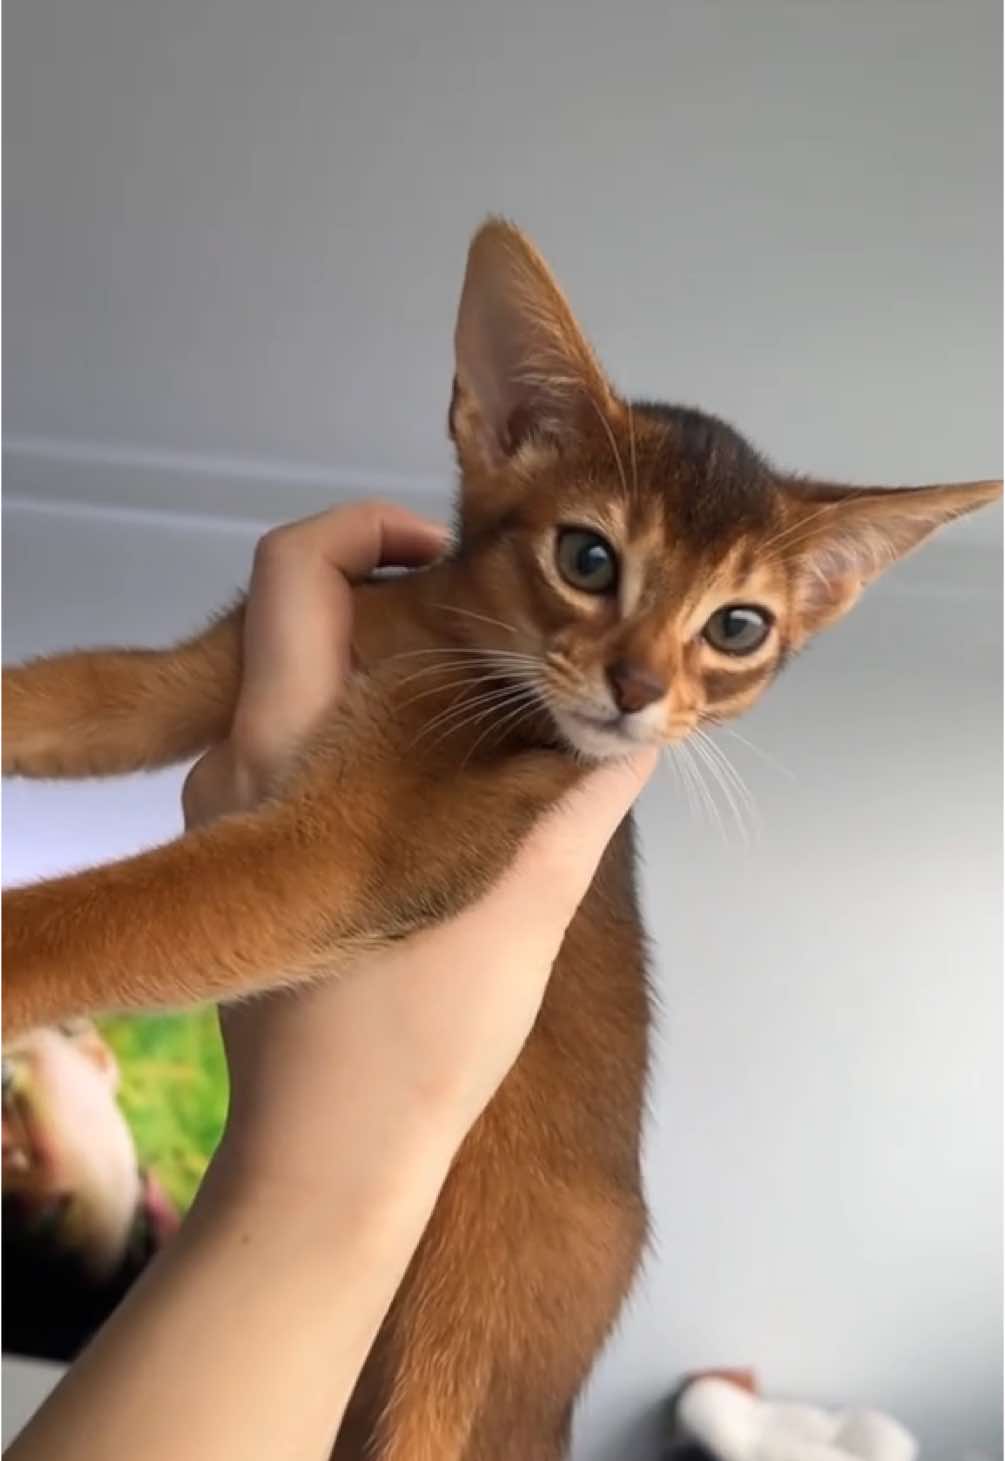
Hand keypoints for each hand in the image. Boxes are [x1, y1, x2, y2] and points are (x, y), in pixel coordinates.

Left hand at [181, 500, 654, 1198]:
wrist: (332, 1156)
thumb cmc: (418, 1040)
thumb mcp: (524, 897)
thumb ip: (579, 793)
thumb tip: (639, 721)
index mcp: (289, 751)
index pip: (294, 568)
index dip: (368, 525)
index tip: (451, 558)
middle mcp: (239, 767)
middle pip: (302, 618)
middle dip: (401, 606)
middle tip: (493, 634)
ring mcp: (232, 815)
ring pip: (306, 688)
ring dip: (394, 680)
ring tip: (489, 717)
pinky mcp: (248, 861)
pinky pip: (303, 750)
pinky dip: (372, 738)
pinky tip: (447, 786)